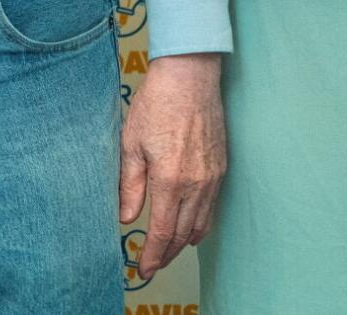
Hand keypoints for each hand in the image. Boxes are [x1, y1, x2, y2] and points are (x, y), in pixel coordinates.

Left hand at [119, 53, 225, 276]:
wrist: (190, 77)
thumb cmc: (157, 104)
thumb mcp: (131, 143)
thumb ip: (130, 185)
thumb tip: (126, 217)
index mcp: (170, 181)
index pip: (162, 232)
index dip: (153, 255)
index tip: (144, 269)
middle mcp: (196, 184)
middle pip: (183, 234)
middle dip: (168, 254)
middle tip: (154, 265)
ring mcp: (212, 177)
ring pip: (201, 224)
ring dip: (185, 242)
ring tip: (170, 252)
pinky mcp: (221, 167)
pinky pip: (212, 207)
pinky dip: (201, 223)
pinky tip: (192, 227)